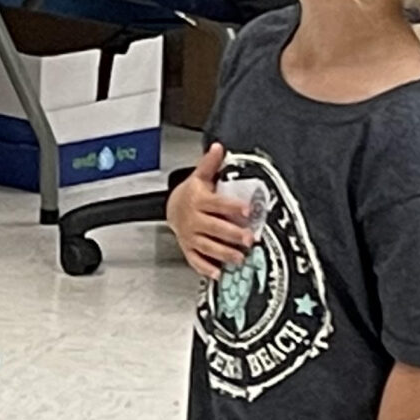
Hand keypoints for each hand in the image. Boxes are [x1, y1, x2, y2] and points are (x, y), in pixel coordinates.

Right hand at [165, 143, 253, 280]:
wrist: (171, 208)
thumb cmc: (192, 194)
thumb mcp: (200, 176)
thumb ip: (210, 163)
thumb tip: (219, 147)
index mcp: (199, 200)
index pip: (217, 203)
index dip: (232, 206)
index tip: (246, 209)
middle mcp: (194, 219)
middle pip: (213, 228)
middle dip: (231, 234)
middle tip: (248, 239)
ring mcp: (190, 236)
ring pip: (207, 246)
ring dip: (223, 253)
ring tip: (239, 258)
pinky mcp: (189, 248)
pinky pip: (196, 260)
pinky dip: (205, 268)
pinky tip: (218, 272)